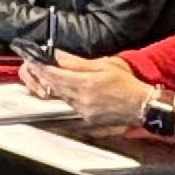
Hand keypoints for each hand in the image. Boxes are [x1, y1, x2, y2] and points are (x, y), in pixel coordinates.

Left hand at [20, 52, 144, 122]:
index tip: (33, 61)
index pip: (56, 75)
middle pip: (56, 87)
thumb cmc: (126, 83)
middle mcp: (82, 99)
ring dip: (57, 87)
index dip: (43, 68)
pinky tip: (72, 90)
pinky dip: (68, 97)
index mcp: (86, 83)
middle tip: (38, 67)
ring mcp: (84, 110)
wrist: (141, 105)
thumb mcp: (104, 65)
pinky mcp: (87, 118)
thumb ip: (78, 62)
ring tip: (56, 77)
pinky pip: (72, 105)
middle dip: (47, 76)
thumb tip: (58, 55)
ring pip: (63, 97)